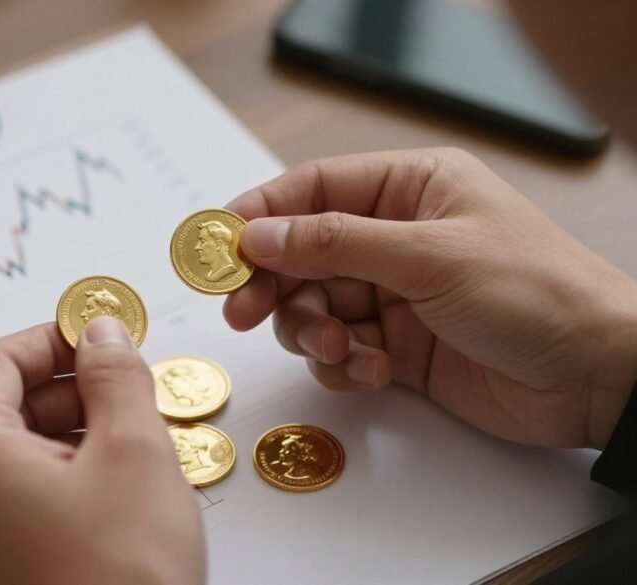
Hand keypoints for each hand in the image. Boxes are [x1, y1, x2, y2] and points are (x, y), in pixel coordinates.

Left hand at [0, 318, 203, 584]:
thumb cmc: (121, 579)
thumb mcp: (135, 452)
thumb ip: (115, 375)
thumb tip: (101, 333)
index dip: (52, 339)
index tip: (96, 335)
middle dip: (64, 392)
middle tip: (124, 387)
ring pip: (2, 462)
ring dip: (60, 438)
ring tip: (125, 444)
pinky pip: (2, 507)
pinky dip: (47, 484)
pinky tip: (101, 493)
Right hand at [224, 148, 636, 448]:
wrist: (597, 378)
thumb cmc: (534, 293)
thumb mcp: (427, 256)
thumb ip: (334, 243)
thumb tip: (258, 234)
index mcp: (410, 188)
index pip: (314, 189)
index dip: (261, 215)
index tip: (220, 248)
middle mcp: (396, 237)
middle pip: (302, 253)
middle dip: (275, 285)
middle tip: (244, 312)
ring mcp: (395, 293)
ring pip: (315, 305)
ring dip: (312, 331)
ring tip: (338, 350)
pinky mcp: (398, 344)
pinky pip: (340, 349)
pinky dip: (343, 363)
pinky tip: (374, 371)